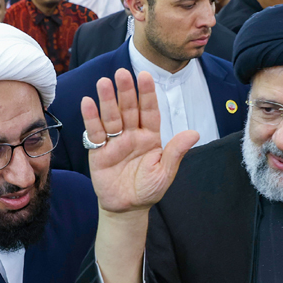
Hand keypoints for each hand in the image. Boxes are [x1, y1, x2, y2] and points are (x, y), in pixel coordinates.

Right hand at [82, 69, 198, 213]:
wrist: (127, 208)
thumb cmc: (148, 189)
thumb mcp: (165, 172)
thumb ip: (176, 152)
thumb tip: (194, 133)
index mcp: (151, 137)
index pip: (149, 111)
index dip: (147, 94)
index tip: (145, 75)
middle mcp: (132, 134)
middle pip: (129, 109)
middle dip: (126, 91)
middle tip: (122, 73)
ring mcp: (115, 141)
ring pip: (111, 116)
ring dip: (107, 100)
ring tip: (104, 83)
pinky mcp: (99, 151)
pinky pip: (95, 132)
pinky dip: (91, 118)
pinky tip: (88, 103)